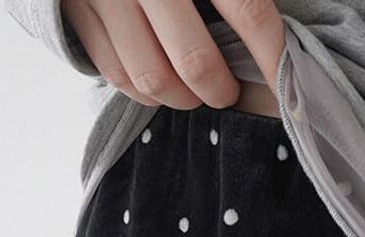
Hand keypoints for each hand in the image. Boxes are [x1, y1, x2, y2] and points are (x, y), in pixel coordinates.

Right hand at [61, 0, 284, 108]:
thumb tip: (278, 27)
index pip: (248, 10)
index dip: (272, 56)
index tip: (288, 85)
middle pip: (195, 61)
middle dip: (220, 89)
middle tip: (228, 91)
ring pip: (153, 78)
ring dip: (181, 98)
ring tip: (193, 93)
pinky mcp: (77, 12)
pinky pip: (117, 74)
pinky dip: (143, 92)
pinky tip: (160, 84)